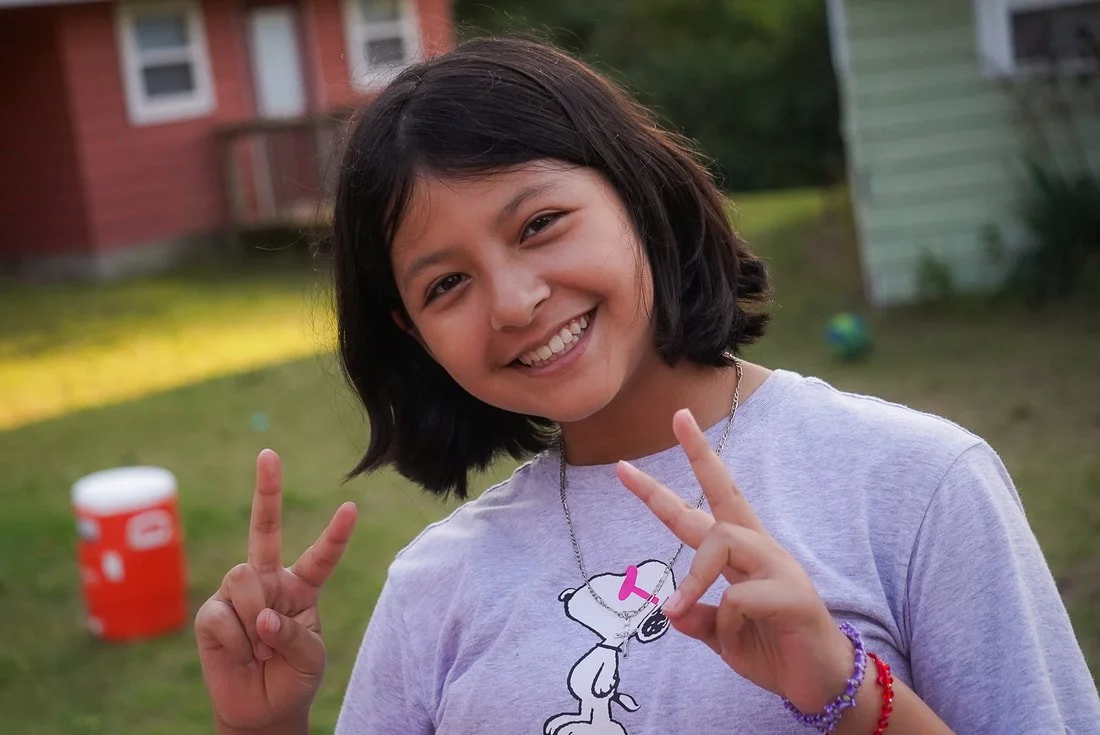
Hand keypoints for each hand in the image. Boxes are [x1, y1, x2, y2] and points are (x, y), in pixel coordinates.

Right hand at [195, 449, 358, 731]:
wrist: (261, 710)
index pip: (321, 555)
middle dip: (265, 490)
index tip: (352, 507)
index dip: (336, 534)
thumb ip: (293, 633)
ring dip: (257, 618)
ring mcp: (238, 593)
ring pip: (244, 577)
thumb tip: (263, 618)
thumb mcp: (310, 656)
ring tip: (263, 647)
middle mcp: (269, 581)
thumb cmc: (293, 677)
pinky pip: (223, 614)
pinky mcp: (211, 615)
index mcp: (302, 587)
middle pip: (264, 528)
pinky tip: (242, 653)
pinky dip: (238, 639)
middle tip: (268, 454)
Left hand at [616, 410, 854, 713]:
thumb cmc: (772, 649)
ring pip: (721, 543)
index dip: (692, 465)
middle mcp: (761, 548)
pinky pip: (735, 596)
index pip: (709, 502)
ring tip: (678, 610)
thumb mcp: (722, 634)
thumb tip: (668, 609)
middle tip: (677, 418)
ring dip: (692, 578)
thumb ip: (697, 616)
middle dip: (698, 455)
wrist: (820, 683)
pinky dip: (724, 623)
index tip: (670, 430)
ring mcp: (779, 567)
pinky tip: (740, 640)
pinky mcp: (792, 594)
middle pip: (721, 497)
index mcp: (743, 553)